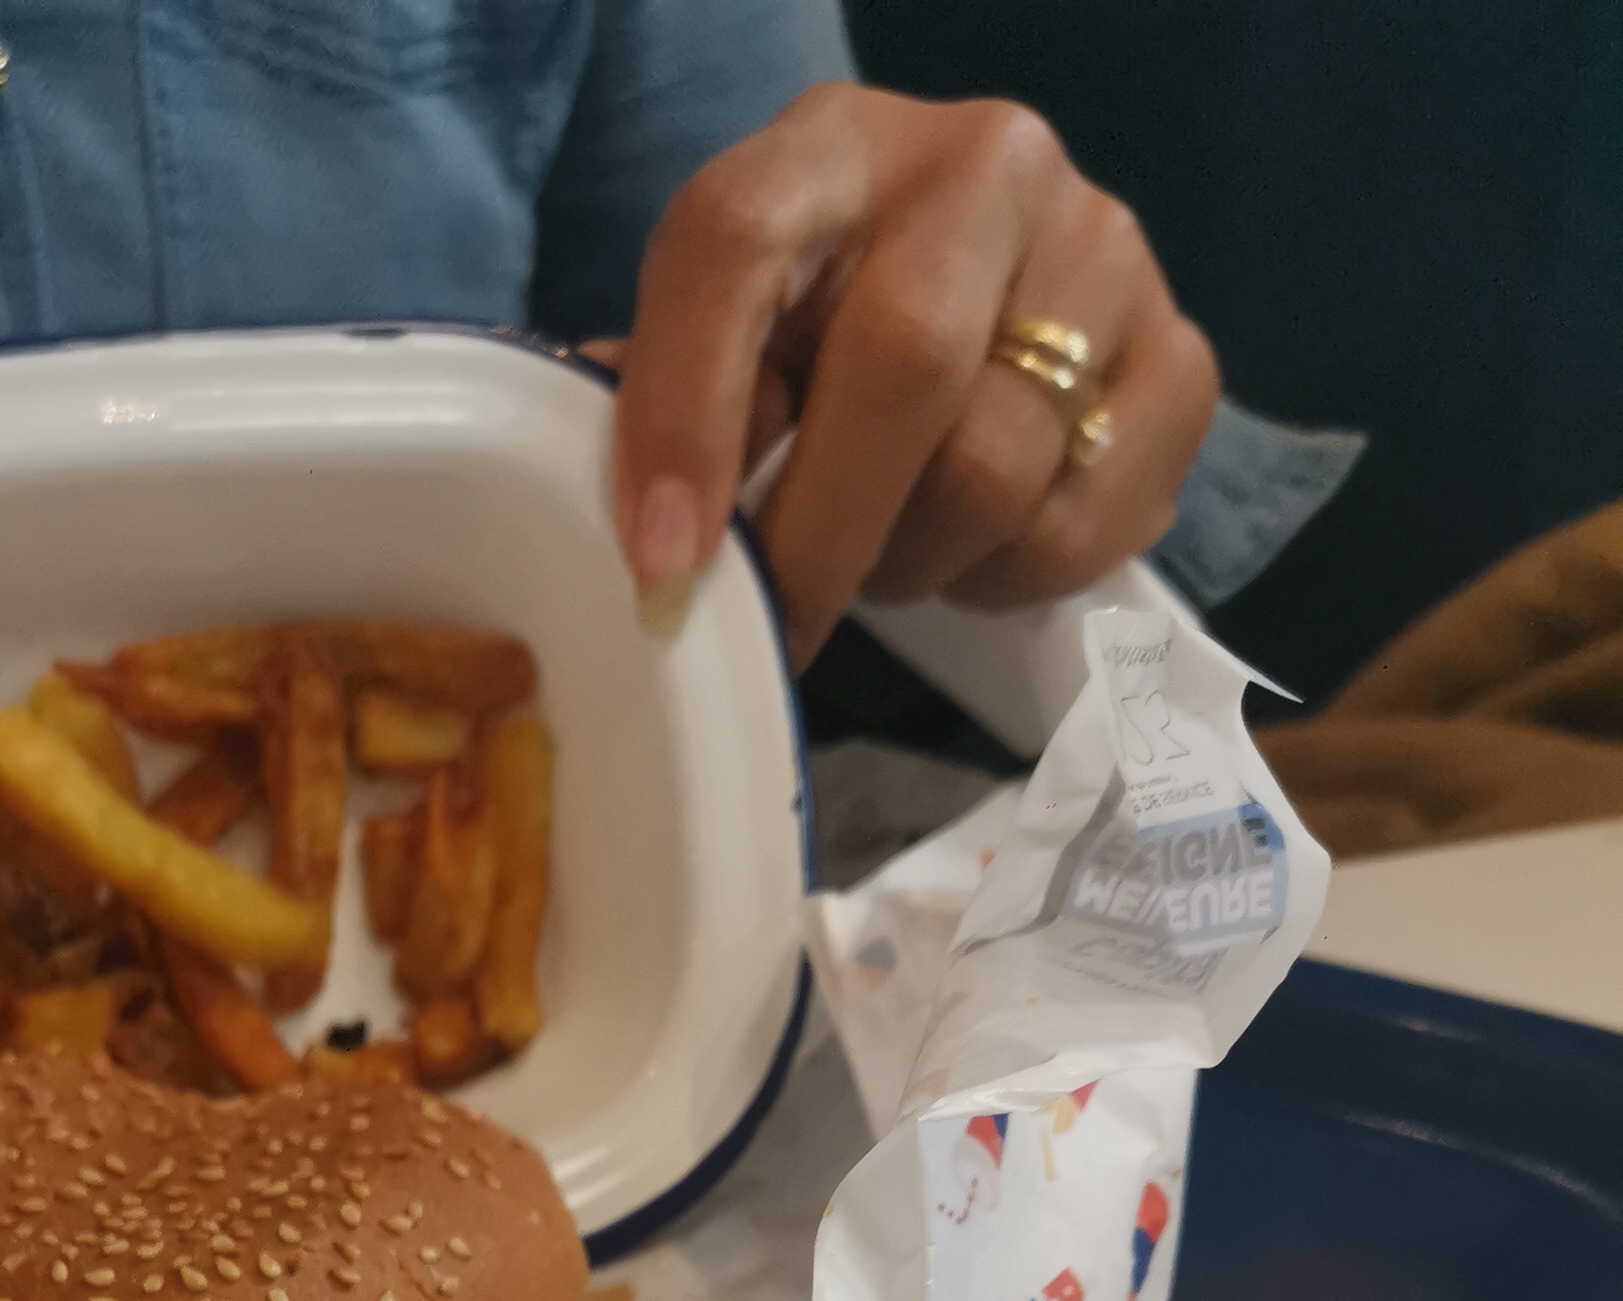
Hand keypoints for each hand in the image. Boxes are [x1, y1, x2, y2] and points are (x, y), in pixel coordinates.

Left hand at [610, 86, 1218, 667]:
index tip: (667, 564)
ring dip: (917, 566)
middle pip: (905, 371)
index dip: (687, 415)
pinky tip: (977, 545)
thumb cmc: (826, 322)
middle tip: (786, 623)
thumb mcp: (732, 334)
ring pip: (997, 474)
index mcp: (829, 147)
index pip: (738, 245)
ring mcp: (1102, 252)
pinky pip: (1080, 528)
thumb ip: (668, 409)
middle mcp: (983, 169)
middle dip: (823, 540)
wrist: (989, 288)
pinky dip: (1007, 580)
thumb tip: (653, 550)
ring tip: (889, 551)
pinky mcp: (1178, 356)